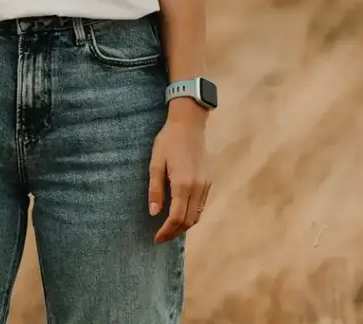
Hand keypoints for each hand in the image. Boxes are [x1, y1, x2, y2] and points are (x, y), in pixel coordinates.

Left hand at [148, 112, 210, 242]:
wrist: (189, 124)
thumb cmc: (168, 141)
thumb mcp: (156, 162)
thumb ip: (155, 189)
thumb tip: (154, 213)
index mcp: (183, 184)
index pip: (176, 218)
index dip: (166, 231)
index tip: (156, 238)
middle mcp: (197, 188)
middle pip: (188, 221)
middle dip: (175, 232)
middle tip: (161, 237)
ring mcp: (205, 185)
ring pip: (197, 215)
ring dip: (184, 226)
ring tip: (170, 229)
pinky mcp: (208, 181)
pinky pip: (201, 206)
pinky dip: (191, 215)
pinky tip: (181, 213)